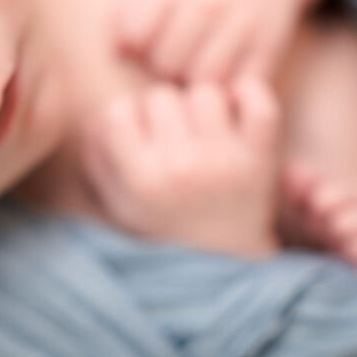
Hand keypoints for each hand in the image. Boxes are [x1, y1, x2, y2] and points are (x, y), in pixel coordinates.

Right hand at [79, 79, 280, 255]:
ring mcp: (223, 160)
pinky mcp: (259, 157)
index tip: (141, 134)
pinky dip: (250, 94)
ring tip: (205, 130)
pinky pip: (258, 100)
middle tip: (175, 135)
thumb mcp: (120, 203)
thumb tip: (96, 115)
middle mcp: (181, 167)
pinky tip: (237, 110)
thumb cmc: (166, 225)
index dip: (129, 117)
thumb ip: (98, 159)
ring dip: (204, 105)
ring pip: (205, 93)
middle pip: (162, 96)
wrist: (224, 263)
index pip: (119, 111)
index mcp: (141, 180)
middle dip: (166, 112)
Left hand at [113, 0, 325, 83]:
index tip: (144, 44)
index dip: (133, 48)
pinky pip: (235, 87)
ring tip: (192, 72)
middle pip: (166, 62)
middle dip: (162, 69)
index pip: (133, 34)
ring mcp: (242, 23)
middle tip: (171, 62)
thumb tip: (119, 52)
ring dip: (192, 84)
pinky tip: (218, 79)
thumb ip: (126, 13)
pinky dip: (222, 92)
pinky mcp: (268, 48)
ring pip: (201, 80)